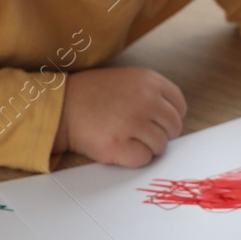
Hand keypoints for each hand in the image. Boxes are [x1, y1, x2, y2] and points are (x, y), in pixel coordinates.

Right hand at [53, 66, 186, 167]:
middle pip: (173, 127)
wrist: (61, 107)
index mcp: (149, 81)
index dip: (170, 118)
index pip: (179, 106)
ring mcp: (132, 122)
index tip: (156, 123)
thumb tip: (173, 120)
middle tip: (139, 134)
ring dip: (147, 147)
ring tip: (126, 139)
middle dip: (160, 134)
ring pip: (160, 145)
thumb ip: (152, 93)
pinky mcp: (119, 145)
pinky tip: (118, 147)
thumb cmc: (93, 96)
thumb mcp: (127, 80)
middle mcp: (145, 99)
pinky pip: (143, 159)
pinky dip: (133, 158)